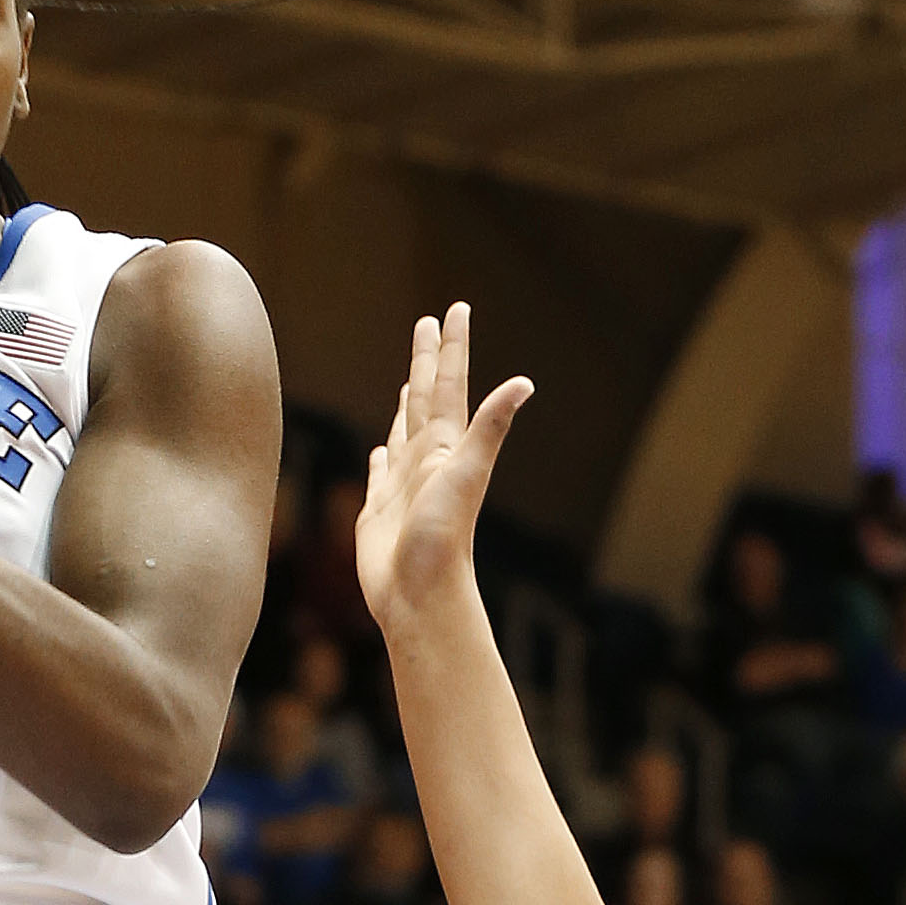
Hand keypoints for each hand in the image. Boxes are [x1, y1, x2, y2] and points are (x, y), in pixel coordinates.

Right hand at [356, 304, 534, 638]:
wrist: (420, 594)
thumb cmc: (444, 537)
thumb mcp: (467, 474)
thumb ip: (491, 427)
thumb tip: (525, 383)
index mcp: (445, 446)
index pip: (448, 385)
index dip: (451, 347)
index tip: (453, 309)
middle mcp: (426, 460)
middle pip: (424, 398)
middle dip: (426, 361)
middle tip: (426, 323)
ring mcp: (403, 484)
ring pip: (403, 431)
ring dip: (405, 405)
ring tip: (405, 382)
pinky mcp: (380, 510)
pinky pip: (380, 472)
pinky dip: (381, 456)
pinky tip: (382, 448)